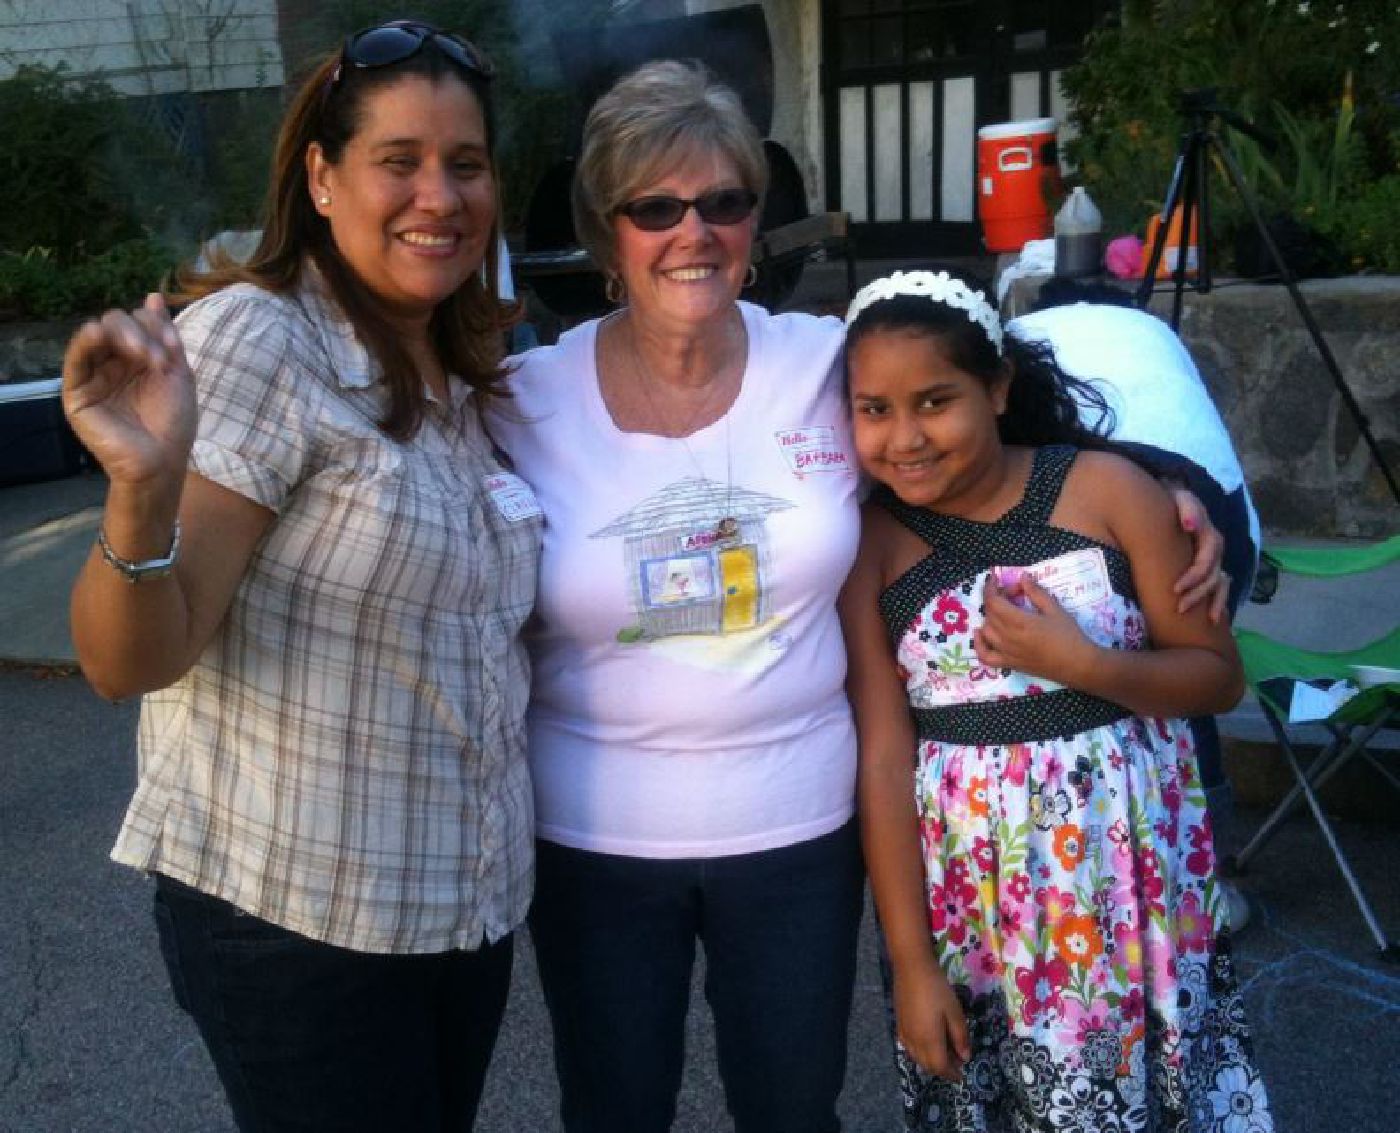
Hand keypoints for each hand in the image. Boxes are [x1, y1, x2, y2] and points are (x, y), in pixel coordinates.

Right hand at [62, 293, 195, 488]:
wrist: (161, 461)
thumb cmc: (174, 423)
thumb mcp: (177, 373)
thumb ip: (165, 335)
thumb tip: (152, 295)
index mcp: (140, 358)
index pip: (139, 321)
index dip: (156, 326)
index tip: (173, 349)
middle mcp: (116, 363)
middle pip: (118, 323)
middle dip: (140, 332)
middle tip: (158, 360)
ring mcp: (96, 376)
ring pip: (97, 333)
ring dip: (122, 334)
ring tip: (143, 355)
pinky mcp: (77, 392)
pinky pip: (76, 358)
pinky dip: (86, 340)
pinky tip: (98, 334)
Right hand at [893, 962, 969, 1080]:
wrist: (911, 969)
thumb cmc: (937, 989)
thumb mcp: (955, 1012)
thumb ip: (961, 1037)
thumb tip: (965, 1057)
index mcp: (930, 1040)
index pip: (940, 1067)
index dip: (952, 1074)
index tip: (961, 1076)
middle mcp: (915, 1042)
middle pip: (927, 1065)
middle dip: (942, 1070)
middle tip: (955, 1064)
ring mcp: (904, 1034)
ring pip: (916, 1058)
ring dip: (930, 1063)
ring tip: (942, 1055)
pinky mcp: (898, 1025)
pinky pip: (908, 1048)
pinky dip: (918, 1054)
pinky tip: (925, 1044)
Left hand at [974, 572, 1090, 683]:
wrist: (1078, 665)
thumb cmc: (1069, 636)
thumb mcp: (1055, 609)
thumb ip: (1036, 592)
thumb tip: (1022, 577)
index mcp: (1020, 622)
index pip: (993, 601)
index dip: (990, 588)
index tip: (994, 579)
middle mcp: (1008, 637)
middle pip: (990, 613)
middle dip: (998, 598)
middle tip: (1015, 594)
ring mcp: (1007, 652)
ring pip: (986, 630)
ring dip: (991, 616)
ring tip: (1006, 610)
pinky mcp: (1009, 664)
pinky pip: (985, 656)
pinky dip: (979, 644)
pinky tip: (982, 633)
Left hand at [1169, 488, 1228, 621]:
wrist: (1171, 503)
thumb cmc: (1173, 502)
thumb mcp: (1181, 498)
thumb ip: (1188, 509)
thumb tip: (1190, 525)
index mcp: (1211, 537)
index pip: (1207, 561)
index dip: (1194, 577)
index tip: (1175, 589)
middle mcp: (1216, 552)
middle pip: (1213, 578)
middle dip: (1197, 595)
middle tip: (1179, 608)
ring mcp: (1215, 562)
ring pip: (1219, 586)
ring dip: (1209, 602)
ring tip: (1196, 618)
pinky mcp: (1210, 570)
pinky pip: (1221, 589)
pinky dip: (1219, 603)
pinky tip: (1212, 619)